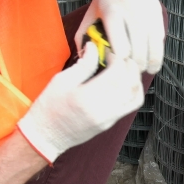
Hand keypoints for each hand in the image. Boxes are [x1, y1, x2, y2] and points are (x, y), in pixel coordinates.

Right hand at [18, 42, 143, 161]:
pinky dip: (135, 90)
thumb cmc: (49, 107)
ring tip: (123, 68)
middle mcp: (104, 110)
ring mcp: (110, 118)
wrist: (47, 136)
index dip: (117, 58)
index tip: (108, 52)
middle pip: (130, 83)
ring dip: (135, 78)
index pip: (117, 73)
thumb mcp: (61, 81)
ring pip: (136, 94)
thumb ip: (83, 65)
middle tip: (118, 57)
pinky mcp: (112, 122)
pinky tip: (126, 82)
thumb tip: (95, 47)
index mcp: (88, 98)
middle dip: (129, 65)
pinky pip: (132, 105)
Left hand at [75, 0, 163, 73]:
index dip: (120, 58)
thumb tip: (88, 63)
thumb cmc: (104, 4)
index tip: (117, 64)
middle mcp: (132, 8)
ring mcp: (148, 11)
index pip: (120, 41)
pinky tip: (152, 62)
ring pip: (153, 45)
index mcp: (111, 9)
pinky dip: (157, 55)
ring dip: (149, 63)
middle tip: (130, 71)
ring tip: (144, 70)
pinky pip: (160, 40)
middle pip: (138, 47)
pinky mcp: (158, 14)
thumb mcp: (90, 17)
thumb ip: (85, 40)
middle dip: (135, 64)